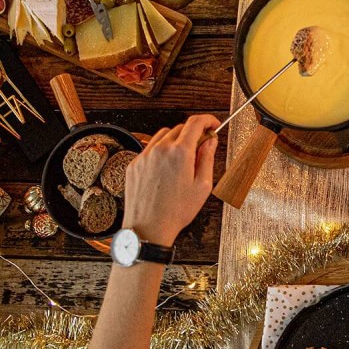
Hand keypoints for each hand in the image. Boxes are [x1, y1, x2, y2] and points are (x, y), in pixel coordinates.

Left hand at [122, 114, 219, 244]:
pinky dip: (161, 151)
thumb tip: (211, 142)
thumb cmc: (176, 211)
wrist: (148, 228)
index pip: (195, 123)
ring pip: (164, 135)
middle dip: (193, 133)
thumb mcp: (202, 186)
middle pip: (180, 128)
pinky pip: (150, 148)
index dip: (208, 120)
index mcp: (180, 153)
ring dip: (176, 140)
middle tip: (202, 147)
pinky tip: (167, 169)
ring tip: (183, 159)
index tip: (213, 124)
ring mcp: (145, 156)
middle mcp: (160, 149)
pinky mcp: (134, 165)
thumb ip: (207, 159)